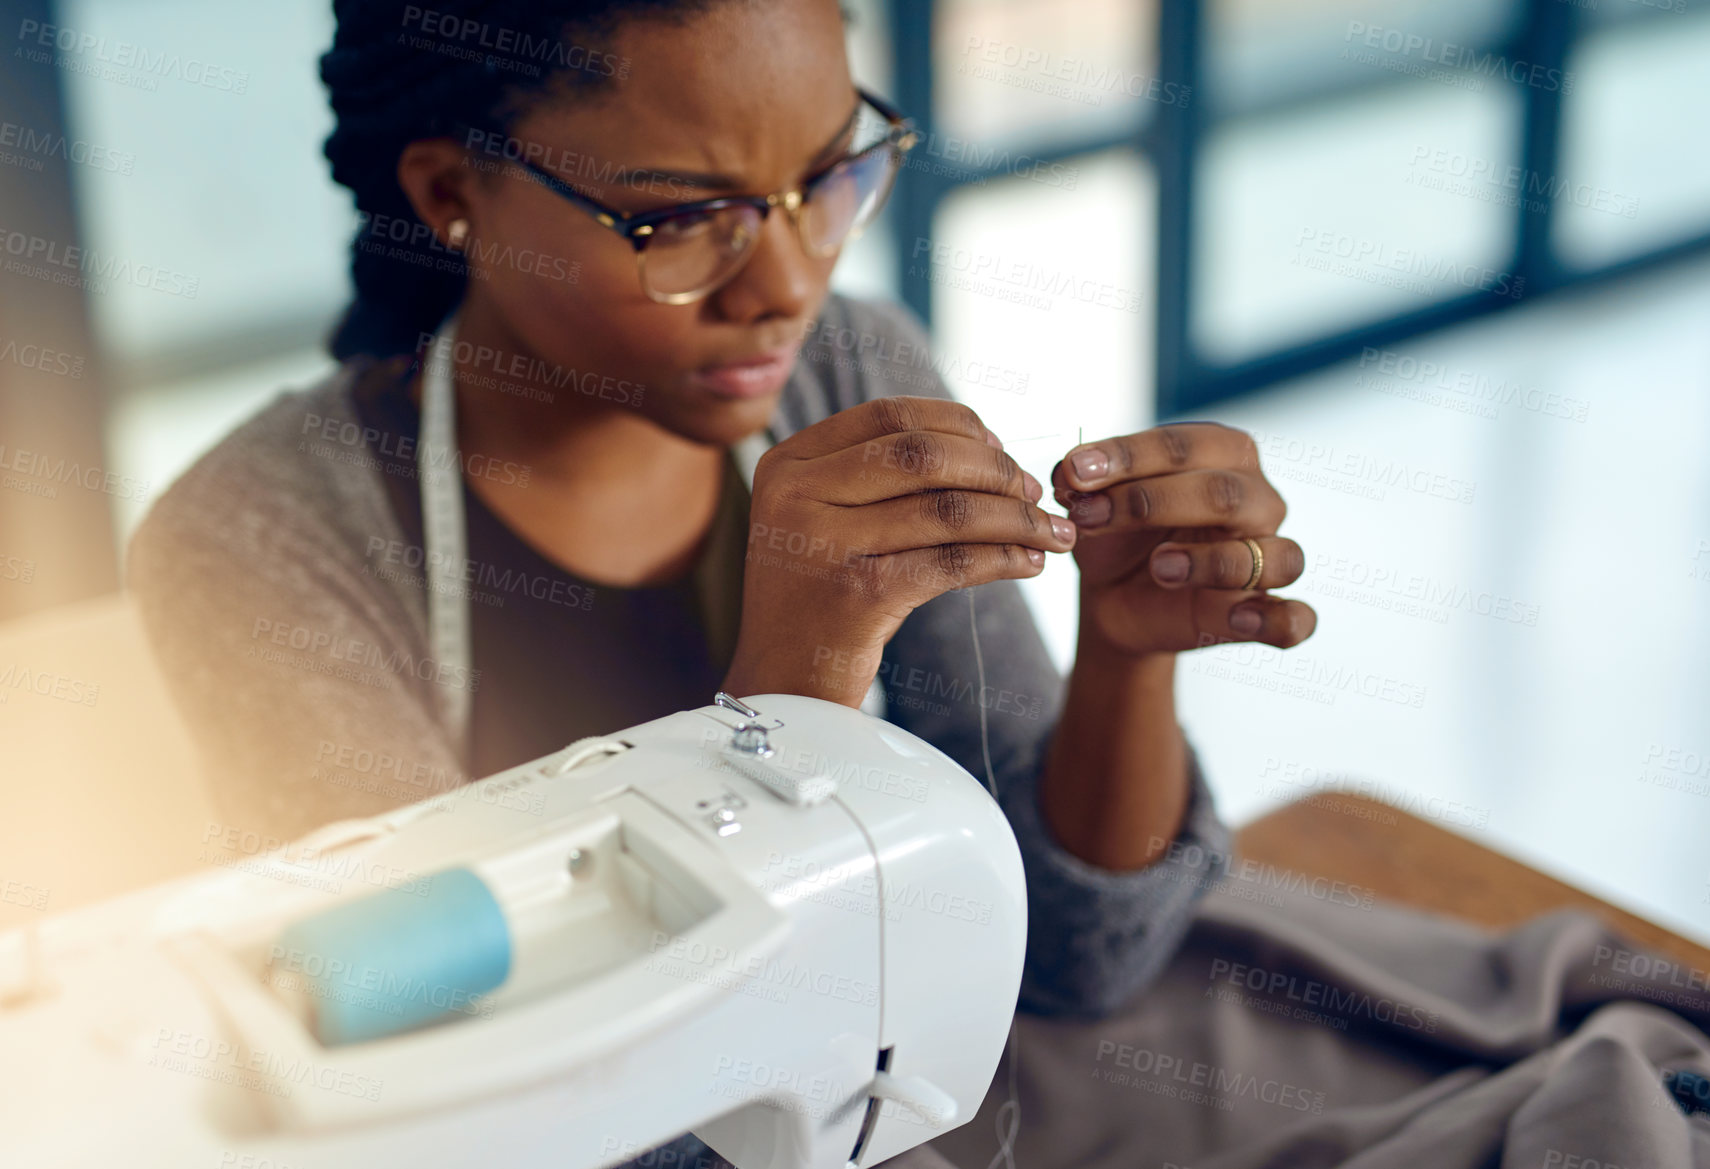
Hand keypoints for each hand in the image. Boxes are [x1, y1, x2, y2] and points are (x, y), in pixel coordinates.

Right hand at [723, 396, 1076, 705]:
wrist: (783, 688)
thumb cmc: (818, 599)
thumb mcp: (824, 520)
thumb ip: (877, 477)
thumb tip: (985, 446)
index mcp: (788, 464)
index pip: (891, 415)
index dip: (960, 425)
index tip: (1001, 449)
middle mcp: (797, 495)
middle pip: (924, 454)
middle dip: (995, 469)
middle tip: (1034, 492)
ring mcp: (825, 545)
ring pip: (948, 510)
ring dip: (1015, 518)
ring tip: (1050, 532)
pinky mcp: (859, 597)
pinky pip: (953, 562)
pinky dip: (1003, 558)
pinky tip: (1028, 563)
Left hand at [1051, 422, 1315, 656]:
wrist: (1114, 598)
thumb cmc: (1116, 534)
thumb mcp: (1091, 504)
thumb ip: (1081, 482)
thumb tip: (1070, 472)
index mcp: (1223, 455)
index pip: (1184, 446)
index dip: (1127, 456)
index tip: (1074, 472)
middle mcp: (1258, 500)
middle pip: (1224, 494)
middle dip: (1149, 502)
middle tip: (1088, 519)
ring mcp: (1270, 557)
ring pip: (1274, 556)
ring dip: (1213, 562)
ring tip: (1158, 566)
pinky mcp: (1264, 613)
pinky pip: (1295, 620)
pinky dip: (1276, 621)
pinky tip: (1237, 619)